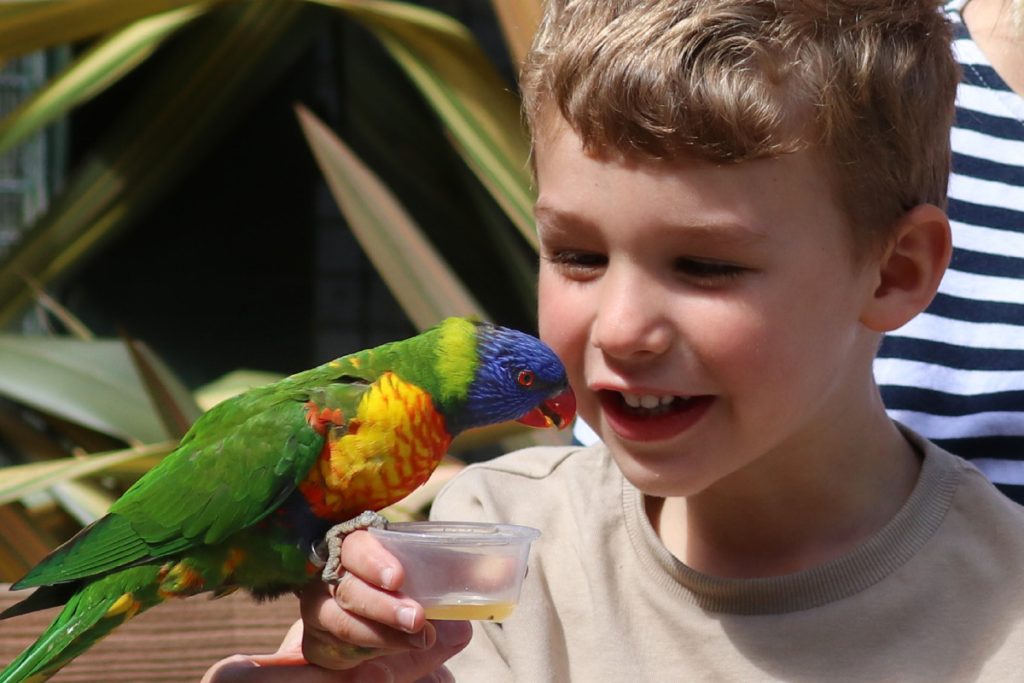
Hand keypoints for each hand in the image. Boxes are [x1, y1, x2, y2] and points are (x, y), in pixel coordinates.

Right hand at [202, 530, 471, 681]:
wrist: (391, 645)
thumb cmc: (413, 599)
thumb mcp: (441, 587)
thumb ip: (465, 577)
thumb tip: (492, 574)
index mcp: (359, 551)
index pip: (355, 545)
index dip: (372, 559)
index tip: (397, 577)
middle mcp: (332, 577)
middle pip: (345, 586)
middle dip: (382, 603)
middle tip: (417, 618)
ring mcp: (320, 610)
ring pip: (337, 619)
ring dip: (378, 633)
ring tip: (418, 639)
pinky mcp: (317, 644)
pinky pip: (329, 649)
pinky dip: (360, 655)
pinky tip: (383, 663)